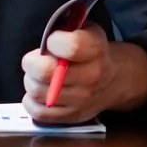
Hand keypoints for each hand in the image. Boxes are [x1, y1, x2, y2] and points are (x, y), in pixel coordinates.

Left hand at [22, 27, 146, 124]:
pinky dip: (31, 101)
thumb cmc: (93, 52)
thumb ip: (68, 31)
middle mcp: (92, 77)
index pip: (71, 47)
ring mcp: (82, 100)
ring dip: (31, 81)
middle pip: (47, 72)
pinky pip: (39, 113)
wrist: (115, 79)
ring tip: (37, 76)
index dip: (53, 41)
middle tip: (33, 60)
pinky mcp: (73, 116)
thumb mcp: (88, 32)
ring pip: (38, 92)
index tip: (51, 41)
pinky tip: (38, 93)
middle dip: (32, 63)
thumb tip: (45, 41)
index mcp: (97, 50)